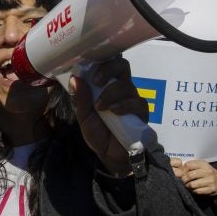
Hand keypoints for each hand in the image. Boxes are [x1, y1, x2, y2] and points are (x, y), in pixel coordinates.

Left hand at [70, 57, 148, 176]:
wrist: (110, 156)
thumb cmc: (98, 132)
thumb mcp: (84, 116)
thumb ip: (81, 99)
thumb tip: (74, 79)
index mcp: (107, 86)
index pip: (109, 63)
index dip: (101, 60)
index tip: (87, 67)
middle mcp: (121, 89)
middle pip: (122, 66)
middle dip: (108, 70)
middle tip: (97, 81)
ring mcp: (132, 99)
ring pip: (127, 85)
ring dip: (111, 93)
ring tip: (100, 107)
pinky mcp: (142, 113)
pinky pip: (138, 102)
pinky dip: (124, 105)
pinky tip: (114, 111)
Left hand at [169, 158, 216, 195]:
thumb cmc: (206, 172)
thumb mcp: (199, 165)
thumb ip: (190, 166)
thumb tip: (178, 170)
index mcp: (203, 164)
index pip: (187, 165)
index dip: (182, 170)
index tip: (182, 173)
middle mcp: (208, 171)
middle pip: (188, 176)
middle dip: (183, 179)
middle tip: (183, 181)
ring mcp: (210, 181)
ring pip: (192, 185)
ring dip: (188, 186)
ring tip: (189, 185)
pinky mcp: (211, 189)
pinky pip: (197, 191)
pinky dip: (194, 191)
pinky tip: (195, 188)